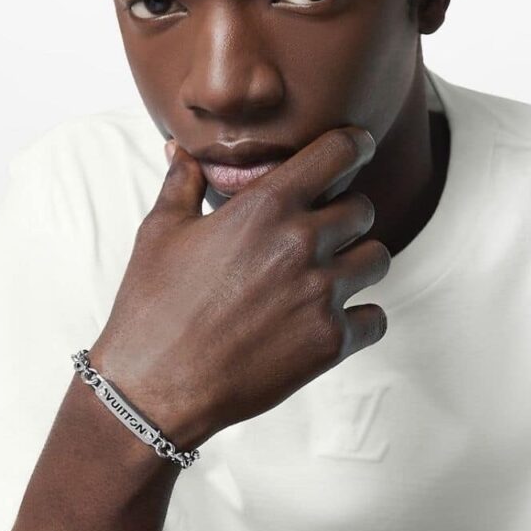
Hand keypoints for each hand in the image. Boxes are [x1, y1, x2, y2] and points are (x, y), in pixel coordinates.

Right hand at [90, 126, 390, 448]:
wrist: (154, 386)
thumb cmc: (153, 304)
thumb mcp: (161, 232)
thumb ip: (181, 182)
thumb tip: (179, 148)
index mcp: (266, 207)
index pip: (339, 151)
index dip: (355, 144)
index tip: (357, 147)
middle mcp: (303, 243)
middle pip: (364, 209)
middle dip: (346, 216)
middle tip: (319, 233)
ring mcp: (321, 294)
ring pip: (378, 259)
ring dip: (358, 262)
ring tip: (326, 276)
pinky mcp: (330, 342)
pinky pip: (376, 318)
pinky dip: (359, 318)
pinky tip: (326, 320)